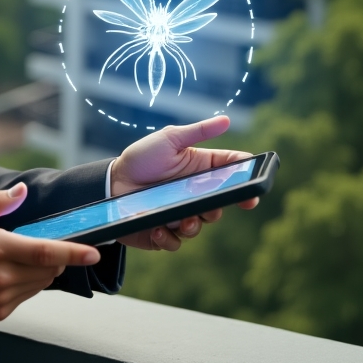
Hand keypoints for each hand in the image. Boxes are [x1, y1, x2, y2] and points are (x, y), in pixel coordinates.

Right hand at [0, 183, 99, 320]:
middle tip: (35, 242)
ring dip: (40, 270)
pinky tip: (5, 272)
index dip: (73, 253)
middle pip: (48, 270)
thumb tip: (21, 191)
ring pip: (40, 284)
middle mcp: (0, 277)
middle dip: (53, 256)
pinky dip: (26, 283)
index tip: (94, 252)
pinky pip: (26, 296)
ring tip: (15, 257)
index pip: (45, 252)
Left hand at [110, 116, 258, 251]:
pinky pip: (175, 242)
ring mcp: (180, 214)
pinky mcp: (164, 232)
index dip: (247, 184)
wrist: (110, 183)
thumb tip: (228, 120)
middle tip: (207, 206)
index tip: (253, 193)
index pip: (231, 176)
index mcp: (199, 171)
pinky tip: (157, 226)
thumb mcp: (169, 139)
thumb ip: (198, 132)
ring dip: (192, 225)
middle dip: (216, 209)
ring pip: (199, 227)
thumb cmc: (141, 158)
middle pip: (219, 206)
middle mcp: (194, 194)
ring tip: (179, 219)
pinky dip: (168, 237)